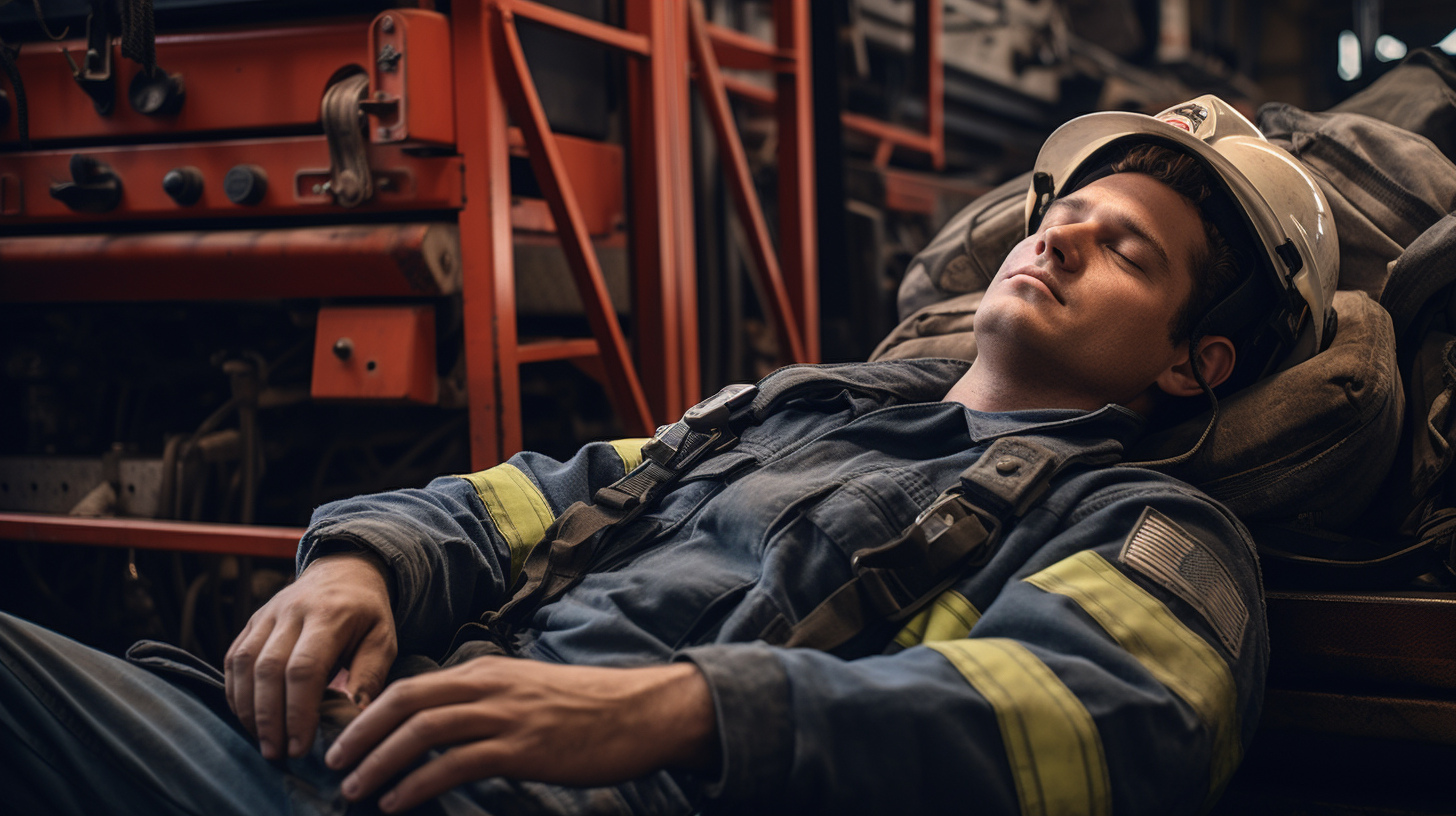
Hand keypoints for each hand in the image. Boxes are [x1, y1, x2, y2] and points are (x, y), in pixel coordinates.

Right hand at [224, 552, 397, 760]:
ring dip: (248, 708)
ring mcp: (267, 614)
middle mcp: (292, 611)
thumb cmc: (366, 613)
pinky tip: (247, 717)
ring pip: (244, 663)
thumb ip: (370, 675)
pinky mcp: (252, 621)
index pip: (305, 668)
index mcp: (330, 615)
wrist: (343, 571)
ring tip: (262, 742)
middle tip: (276, 753)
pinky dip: (235, 691)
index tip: (300, 747)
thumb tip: (356, 717)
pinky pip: (233, 658)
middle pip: (268, 669)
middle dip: (268, 717)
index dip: (298, 711)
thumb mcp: (383, 639)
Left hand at [323, 657, 718, 812]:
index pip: (412, 686)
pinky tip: (398, 802)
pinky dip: (417, 784)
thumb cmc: (586, 708)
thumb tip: (445, 731)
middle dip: (361, 734)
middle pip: (406, 702)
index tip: (344, 740)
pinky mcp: (522, 748)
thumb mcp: (527, 691)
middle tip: (333, 763)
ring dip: (380, 762)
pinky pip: (455, 764)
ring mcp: (505, 716)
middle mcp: (489, 686)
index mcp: (486, 671)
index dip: (370, 714)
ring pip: (423, 731)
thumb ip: (486, 702)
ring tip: (356, 789)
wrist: (640, 711)